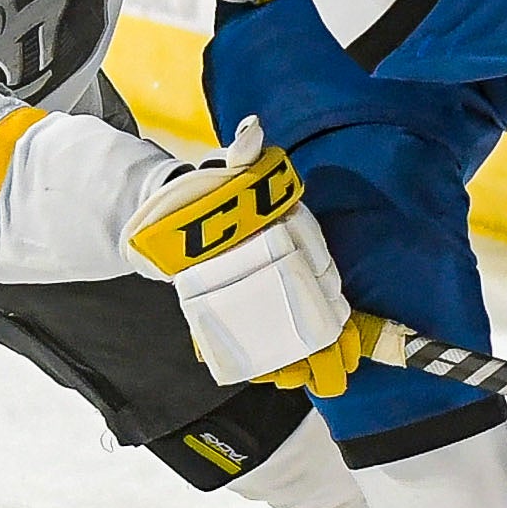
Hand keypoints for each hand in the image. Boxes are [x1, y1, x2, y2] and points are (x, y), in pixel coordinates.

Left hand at [126, 119, 375, 395]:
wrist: (165, 213)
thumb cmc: (207, 190)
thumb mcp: (228, 168)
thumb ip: (242, 151)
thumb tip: (253, 128)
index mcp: (291, 234)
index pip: (322, 268)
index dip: (334, 300)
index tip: (341, 326)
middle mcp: (282, 263)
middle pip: (310, 306)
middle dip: (322, 340)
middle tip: (330, 369)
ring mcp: (260, 287)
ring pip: (287, 326)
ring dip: (296, 355)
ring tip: (297, 379)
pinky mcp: (235, 306)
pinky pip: (255, 335)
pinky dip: (260, 357)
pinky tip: (267, 376)